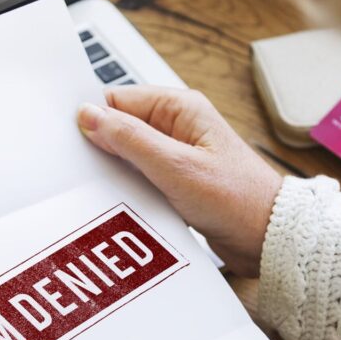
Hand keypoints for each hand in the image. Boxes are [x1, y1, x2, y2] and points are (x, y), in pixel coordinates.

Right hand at [77, 86, 282, 277]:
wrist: (267, 239)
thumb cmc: (237, 199)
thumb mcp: (175, 167)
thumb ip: (130, 139)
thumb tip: (89, 115)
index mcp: (180, 108)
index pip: (119, 100)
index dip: (94, 120)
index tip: (73, 142)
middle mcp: (178, 127)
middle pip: (121, 129)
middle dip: (103, 151)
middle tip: (88, 174)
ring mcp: (177, 156)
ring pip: (129, 158)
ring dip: (117, 175)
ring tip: (109, 193)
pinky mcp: (177, 183)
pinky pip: (141, 180)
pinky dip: (131, 192)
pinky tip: (124, 205)